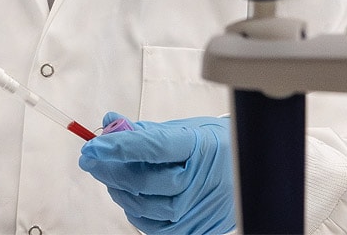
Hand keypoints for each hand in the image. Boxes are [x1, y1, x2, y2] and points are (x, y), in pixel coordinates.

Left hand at [78, 112, 234, 234]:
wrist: (254, 170)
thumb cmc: (214, 146)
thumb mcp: (185, 130)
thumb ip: (145, 130)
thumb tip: (109, 122)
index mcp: (202, 146)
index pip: (154, 146)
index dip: (120, 146)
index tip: (92, 145)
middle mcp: (205, 180)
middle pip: (147, 181)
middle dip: (112, 170)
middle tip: (93, 160)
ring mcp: (203, 208)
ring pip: (148, 208)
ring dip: (121, 192)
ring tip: (111, 177)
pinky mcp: (201, 229)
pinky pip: (158, 228)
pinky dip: (137, 214)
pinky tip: (131, 198)